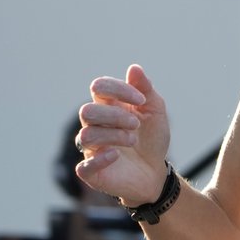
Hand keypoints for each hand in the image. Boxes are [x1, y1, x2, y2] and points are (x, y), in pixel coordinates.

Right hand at [75, 64, 170, 205]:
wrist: (156, 172)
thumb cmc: (152, 139)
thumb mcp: (155, 112)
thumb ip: (146, 89)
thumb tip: (134, 68)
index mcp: (107, 106)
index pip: (98, 87)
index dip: (118, 89)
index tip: (141, 100)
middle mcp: (95, 125)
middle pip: (87, 111)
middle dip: (114, 115)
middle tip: (136, 124)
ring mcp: (91, 149)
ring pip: (86, 135)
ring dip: (113, 135)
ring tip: (132, 139)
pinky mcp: (91, 172)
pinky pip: (83, 166)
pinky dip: (99, 159)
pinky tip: (116, 155)